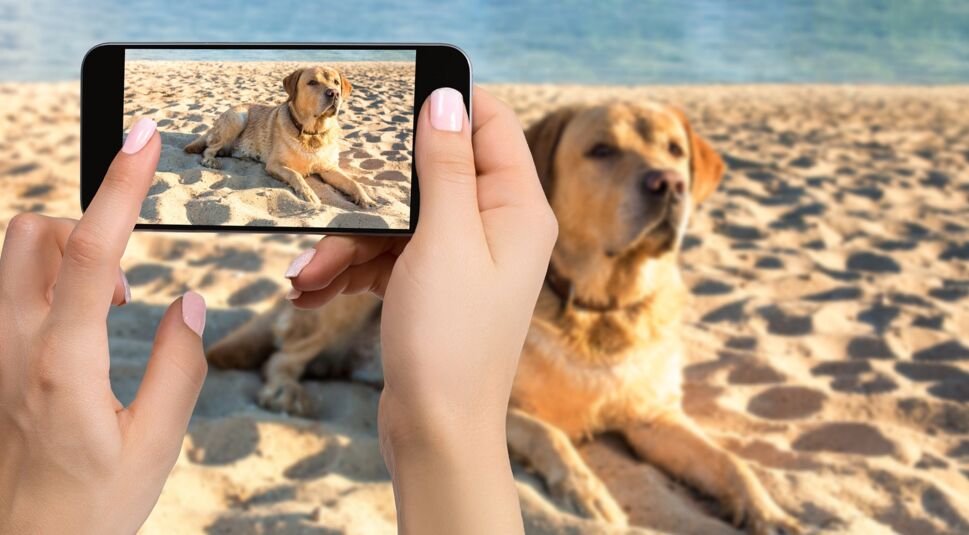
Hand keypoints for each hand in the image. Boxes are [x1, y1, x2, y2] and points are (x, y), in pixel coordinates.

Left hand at [0, 119, 207, 533]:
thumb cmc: (89, 508)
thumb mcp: (154, 446)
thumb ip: (178, 366)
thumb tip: (190, 301)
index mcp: (61, 364)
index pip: (90, 249)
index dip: (121, 184)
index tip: (144, 136)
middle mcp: (11, 347)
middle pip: (32, 232)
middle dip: (85, 225)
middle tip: (126, 280)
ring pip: (12, 256)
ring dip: (61, 254)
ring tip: (106, 306)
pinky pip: (7, 291)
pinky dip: (45, 283)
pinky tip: (75, 330)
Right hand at [285, 87, 557, 533]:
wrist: (436, 431)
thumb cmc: (450, 341)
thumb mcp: (444, 239)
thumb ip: (445, 166)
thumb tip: (447, 99)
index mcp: (516, 207)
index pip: (488, 125)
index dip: (443, 107)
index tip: (390, 102)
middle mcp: (495, 228)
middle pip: (428, 175)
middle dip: (372, 196)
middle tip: (329, 210)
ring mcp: (463, 259)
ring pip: (398, 220)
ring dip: (347, 243)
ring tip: (305, 275)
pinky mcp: (432, 286)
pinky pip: (387, 256)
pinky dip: (350, 268)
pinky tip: (312, 289)